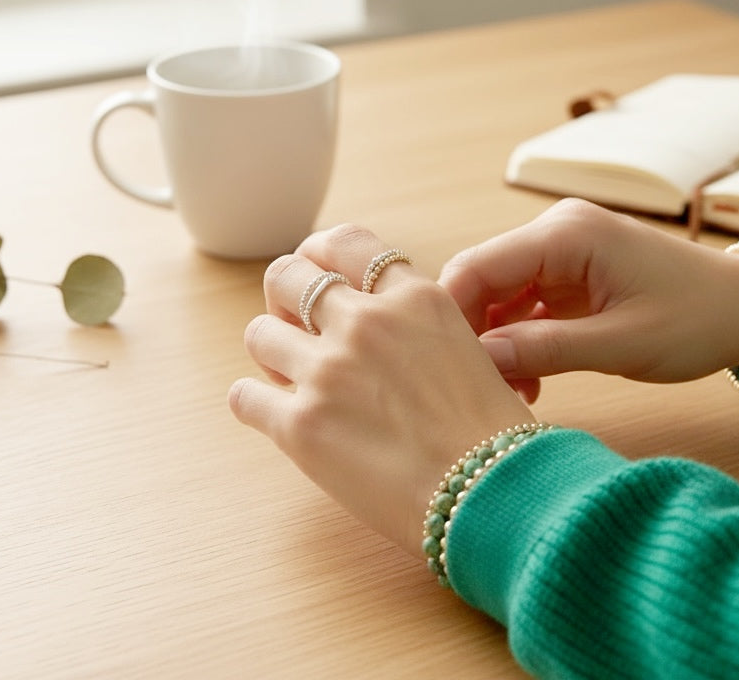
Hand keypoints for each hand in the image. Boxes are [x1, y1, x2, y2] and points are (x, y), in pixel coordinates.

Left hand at [229, 225, 532, 555]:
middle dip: (283, 297)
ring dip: (270, 354)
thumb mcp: (471, 352)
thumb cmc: (495, 438)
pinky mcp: (301, 425)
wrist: (491, 495)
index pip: (346, 243)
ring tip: (288, 379)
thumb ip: (421, 330)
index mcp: (416, 299)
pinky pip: (244, 397)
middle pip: (288, 275)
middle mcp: (367, 322)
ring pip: (259, 333)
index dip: (319, 255)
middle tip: (295, 328)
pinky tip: (272, 415)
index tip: (314, 274)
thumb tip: (389, 335)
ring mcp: (329, 371)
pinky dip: (253, 403)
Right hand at [439, 199, 738, 400]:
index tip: (447, 368)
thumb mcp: (621, 344)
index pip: (477, 266)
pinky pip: (524, 304)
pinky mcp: (571, 274)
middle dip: (473, 335)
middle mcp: (556, 231)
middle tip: (479, 389)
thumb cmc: (698, 319)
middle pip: (481, 279)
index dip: (453, 316)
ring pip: (499, 296)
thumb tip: (479, 363)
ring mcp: (562, 252)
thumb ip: (545, 350)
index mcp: (566, 233)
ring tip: (513, 393)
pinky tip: (529, 381)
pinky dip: (519, 341)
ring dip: (496, 344)